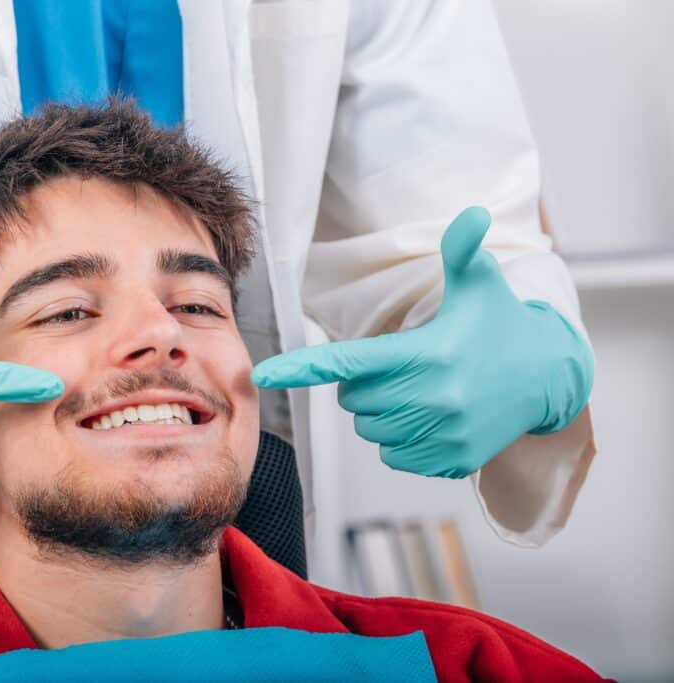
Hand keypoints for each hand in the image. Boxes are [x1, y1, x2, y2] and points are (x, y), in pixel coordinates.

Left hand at [251, 207, 593, 477]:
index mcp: (427, 354)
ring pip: (370, 430)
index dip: (303, 366)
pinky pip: (393, 457)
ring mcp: (443, 434)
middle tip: (401, 367)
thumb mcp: (481, 285)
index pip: (349, 361)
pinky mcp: (452, 462)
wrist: (548, 380)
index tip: (263, 373)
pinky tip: (431, 418)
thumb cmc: (501, 326)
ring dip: (382, 412)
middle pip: (354, 400)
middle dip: (365, 384)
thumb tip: (472, 213)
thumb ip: (463, 250)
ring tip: (419, 390)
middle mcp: (433, 398)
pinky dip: (401, 440)